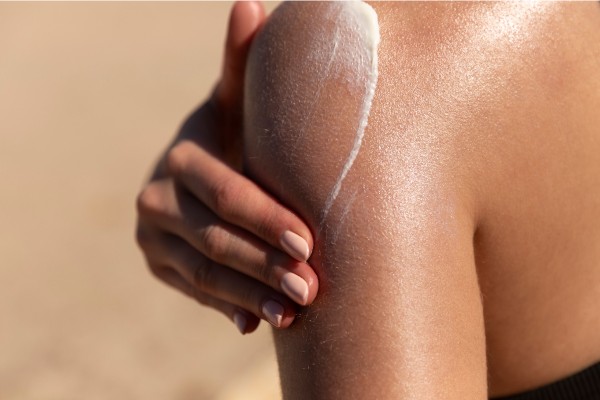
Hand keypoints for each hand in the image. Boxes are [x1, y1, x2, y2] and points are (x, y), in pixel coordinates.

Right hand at [135, 1, 317, 333]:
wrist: (209, 167)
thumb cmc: (241, 131)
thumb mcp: (240, 102)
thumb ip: (242, 63)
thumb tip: (251, 2)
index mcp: (182, 155)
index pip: (225, 193)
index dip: (267, 218)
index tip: (310, 242)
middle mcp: (156, 198)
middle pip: (216, 239)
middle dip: (265, 264)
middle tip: (312, 288)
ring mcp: (153, 237)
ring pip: (206, 273)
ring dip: (252, 294)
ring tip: (296, 312)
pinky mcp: (159, 266)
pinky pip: (197, 292)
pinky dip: (230, 307)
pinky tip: (260, 323)